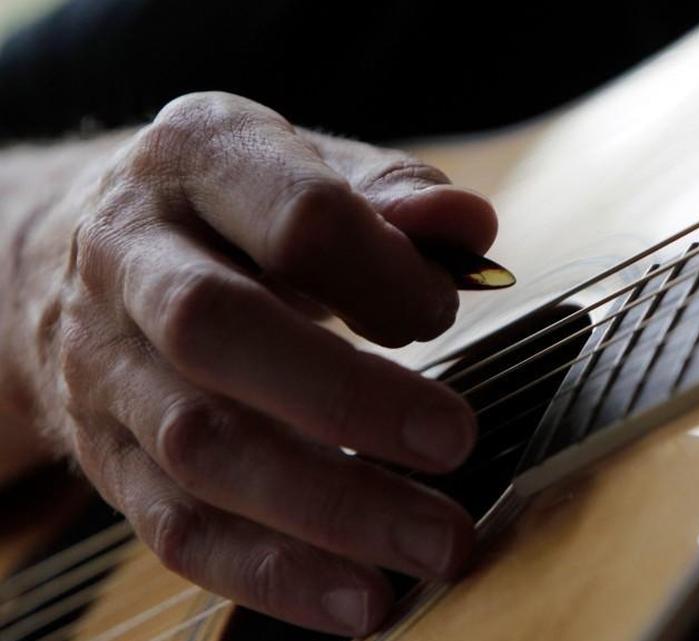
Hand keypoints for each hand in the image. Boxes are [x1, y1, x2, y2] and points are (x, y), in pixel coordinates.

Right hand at [7, 92, 496, 634]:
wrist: (85, 256)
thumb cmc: (239, 213)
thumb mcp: (313, 170)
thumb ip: (396, 198)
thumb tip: (470, 228)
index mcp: (196, 158)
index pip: (294, 216)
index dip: (384, 271)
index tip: (446, 314)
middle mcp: (129, 255)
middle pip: (218, 330)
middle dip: (349, 396)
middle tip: (456, 442)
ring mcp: (104, 362)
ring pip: (200, 445)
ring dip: (325, 508)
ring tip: (433, 548)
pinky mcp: (105, 455)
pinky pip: (177, 527)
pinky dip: (272, 573)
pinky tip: (357, 601)